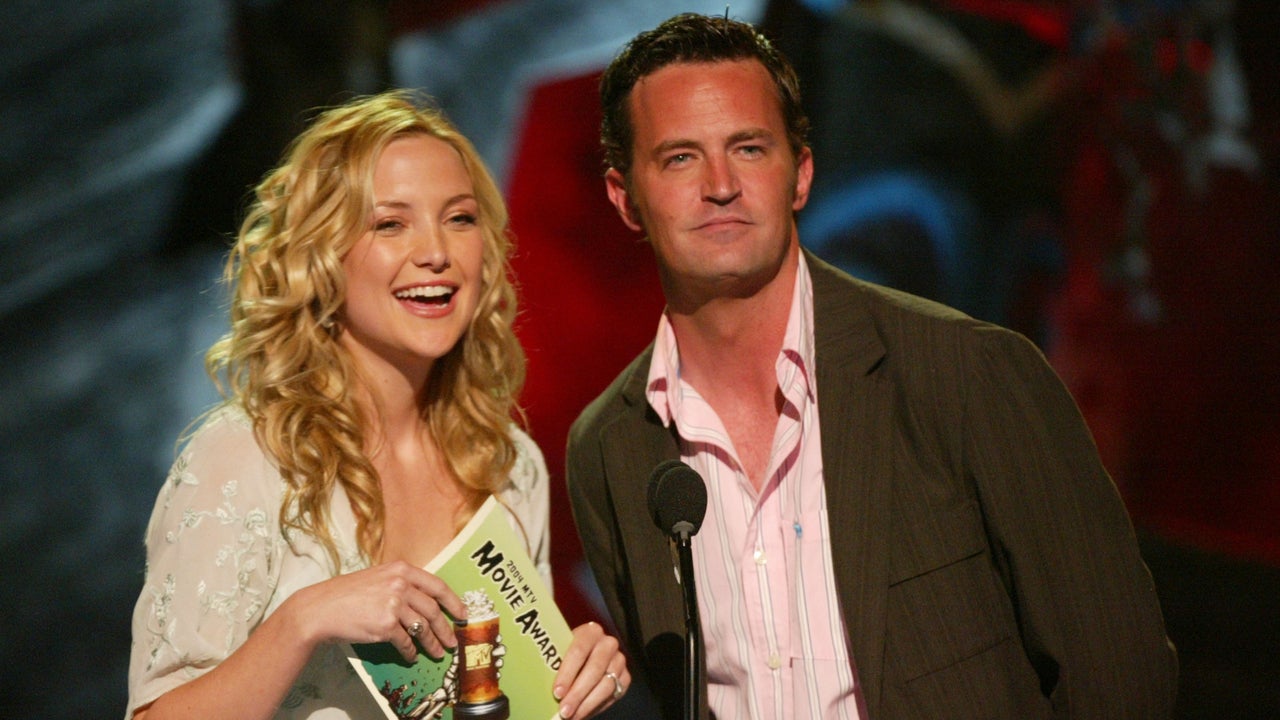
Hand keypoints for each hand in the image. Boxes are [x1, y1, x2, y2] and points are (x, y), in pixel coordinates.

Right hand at [288, 560, 466, 661]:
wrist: (320, 609)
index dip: (453, 601)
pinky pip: (406, 642)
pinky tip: (412, 656)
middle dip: (446, 628)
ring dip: (432, 643)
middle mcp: (400, 584)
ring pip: (423, 627)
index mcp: (401, 569)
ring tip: (438, 652)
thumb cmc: (346, 594)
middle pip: (433, 609)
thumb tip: (425, 601)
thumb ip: (401, 584)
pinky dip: (411, 651)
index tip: (463, 614)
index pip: (437, 585)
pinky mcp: (385, 625)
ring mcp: (393, 604)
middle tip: (453, 641)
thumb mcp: (377, 577)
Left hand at [552, 621, 628, 718]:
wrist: (585, 656)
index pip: (579, 650)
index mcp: (590, 631)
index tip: (557, 692)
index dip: (567, 672)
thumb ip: (554, 663)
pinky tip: (582, 712)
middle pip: (594, 669)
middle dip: (577, 693)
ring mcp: (619, 660)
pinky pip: (613, 694)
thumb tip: (540, 684)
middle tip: (564, 710)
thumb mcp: (560, 652)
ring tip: (572, 716)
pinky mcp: (625, 677)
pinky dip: (596, 706)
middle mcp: (608, 643)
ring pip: (605, 684)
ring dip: (586, 703)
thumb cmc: (566, 655)